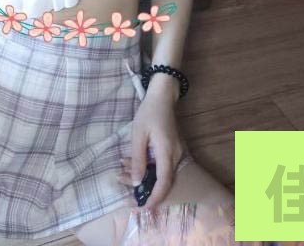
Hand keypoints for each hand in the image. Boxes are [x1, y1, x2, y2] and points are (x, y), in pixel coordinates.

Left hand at [120, 91, 185, 212]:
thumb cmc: (149, 112)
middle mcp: (175, 155)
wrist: (162, 96)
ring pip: (163, 173)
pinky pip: (164, 165)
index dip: (155, 197)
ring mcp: (177, 152)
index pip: (164, 182)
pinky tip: (137, 166)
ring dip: (148, 180)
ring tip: (127, 178)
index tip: (145, 207)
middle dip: (149, 191)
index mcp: (167, 152)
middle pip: (164, 180)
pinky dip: (151, 170)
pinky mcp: (174, 149)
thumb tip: (136, 183)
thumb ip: (138, 159)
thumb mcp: (138, 134)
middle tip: (132, 197)